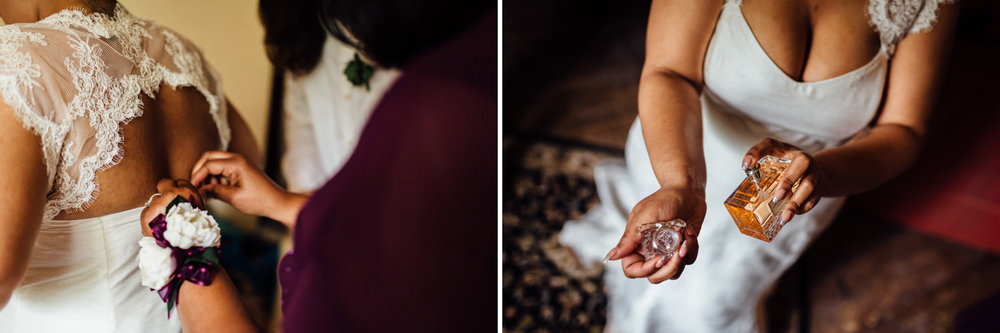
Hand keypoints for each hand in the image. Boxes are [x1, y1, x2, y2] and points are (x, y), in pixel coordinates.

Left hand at [140, 178, 204, 236]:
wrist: (185, 248)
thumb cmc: (195, 232)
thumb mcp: (199, 213)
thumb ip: (192, 203)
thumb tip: (186, 203)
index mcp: (187, 192)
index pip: (180, 182)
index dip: (178, 189)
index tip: (177, 196)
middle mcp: (171, 194)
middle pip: (164, 183)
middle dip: (164, 191)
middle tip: (167, 203)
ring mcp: (156, 204)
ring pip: (154, 200)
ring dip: (157, 208)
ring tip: (163, 221)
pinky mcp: (146, 215)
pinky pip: (145, 213)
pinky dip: (149, 220)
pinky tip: (157, 228)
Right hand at [190, 151, 305, 225]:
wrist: (277, 202)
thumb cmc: (259, 201)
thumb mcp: (233, 198)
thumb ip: (214, 191)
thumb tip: (198, 190)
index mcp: (236, 162)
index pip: (208, 164)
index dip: (197, 176)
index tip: (192, 188)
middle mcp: (237, 158)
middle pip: (209, 158)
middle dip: (200, 171)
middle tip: (196, 187)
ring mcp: (239, 162)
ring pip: (215, 163)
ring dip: (209, 176)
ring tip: (209, 192)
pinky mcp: (240, 168)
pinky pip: (222, 169)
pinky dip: (216, 178)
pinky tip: (216, 191)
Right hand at [605, 185, 705, 283]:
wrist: (687, 190)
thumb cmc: (662, 199)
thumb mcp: (643, 218)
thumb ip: (628, 239)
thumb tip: (610, 256)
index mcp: (635, 245)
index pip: (632, 269)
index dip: (644, 270)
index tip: (658, 259)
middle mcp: (650, 251)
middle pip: (654, 276)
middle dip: (668, 268)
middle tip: (677, 251)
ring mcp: (667, 252)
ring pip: (672, 273)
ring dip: (681, 257)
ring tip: (684, 237)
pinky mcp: (682, 249)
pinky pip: (688, 261)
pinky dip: (691, 247)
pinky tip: (689, 231)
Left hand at [743, 138, 826, 225]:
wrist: (813, 168)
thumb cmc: (788, 160)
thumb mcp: (773, 152)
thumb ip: (758, 154)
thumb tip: (746, 165)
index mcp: (787, 149)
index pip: (771, 145)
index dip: (758, 152)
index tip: (748, 165)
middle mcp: (806, 161)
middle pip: (800, 165)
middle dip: (788, 183)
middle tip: (776, 198)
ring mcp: (815, 174)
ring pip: (809, 187)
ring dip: (796, 203)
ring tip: (784, 217)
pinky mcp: (819, 188)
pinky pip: (813, 199)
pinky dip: (803, 208)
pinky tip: (791, 215)